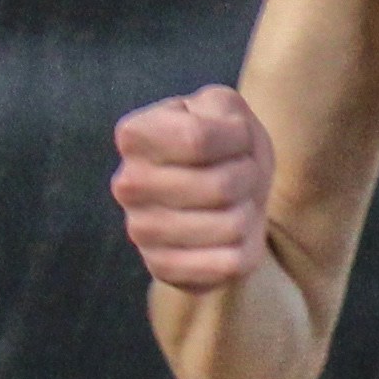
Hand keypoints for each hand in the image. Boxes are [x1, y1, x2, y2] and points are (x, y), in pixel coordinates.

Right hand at [110, 86, 276, 297]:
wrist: (221, 193)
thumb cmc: (224, 145)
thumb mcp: (226, 109)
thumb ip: (221, 113)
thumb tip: (199, 144)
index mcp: (135, 135)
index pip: (199, 139)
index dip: (238, 138)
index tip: (236, 139)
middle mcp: (128, 184)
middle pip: (221, 186)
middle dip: (249, 177)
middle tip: (241, 174)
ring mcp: (141, 230)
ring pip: (232, 226)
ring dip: (250, 211)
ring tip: (235, 202)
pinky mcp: (164, 269)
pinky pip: (230, 263)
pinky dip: (248, 246)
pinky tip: (230, 235)